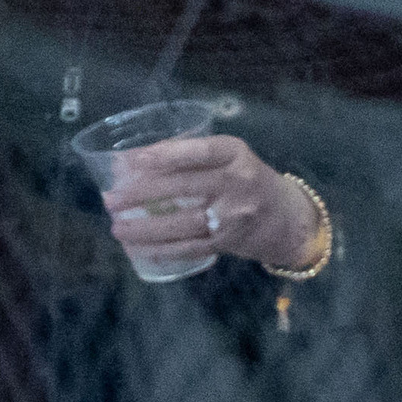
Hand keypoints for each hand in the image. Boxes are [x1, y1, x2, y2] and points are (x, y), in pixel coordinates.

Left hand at [100, 133, 312, 277]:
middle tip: (112, 199)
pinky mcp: (229, 243)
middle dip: (142, 193)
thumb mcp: (230, 158)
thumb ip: (189, 156)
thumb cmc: (248, 180)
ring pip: (183, 223)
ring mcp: (234, 216)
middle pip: (184, 186)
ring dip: (145, 228)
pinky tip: (139, 249)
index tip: (134, 160)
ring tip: (117, 227)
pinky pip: (190, 248)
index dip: (166, 155)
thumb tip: (130, 160)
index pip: (199, 151)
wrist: (289, 219)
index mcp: (236, 154)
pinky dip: (162, 250)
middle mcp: (238, 183)